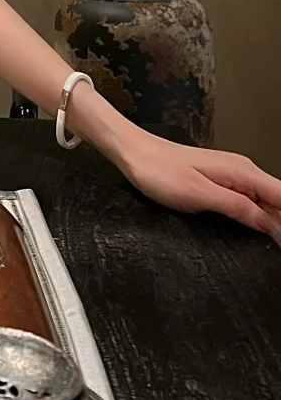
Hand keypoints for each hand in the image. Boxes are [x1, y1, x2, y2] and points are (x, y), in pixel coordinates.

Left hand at [117, 131, 280, 240]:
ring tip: (275, 242)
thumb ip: (238, 208)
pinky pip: (251, 201)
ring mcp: (232, 176)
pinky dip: (260, 217)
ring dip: (274, 221)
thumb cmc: (158, 171)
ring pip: (267, 202)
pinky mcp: (221, 183)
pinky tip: (259, 230)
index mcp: (242, 172)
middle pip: (279, 201)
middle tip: (279, 246)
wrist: (133, 153)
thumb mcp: (200, 195)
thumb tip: (269, 224)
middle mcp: (242, 171)